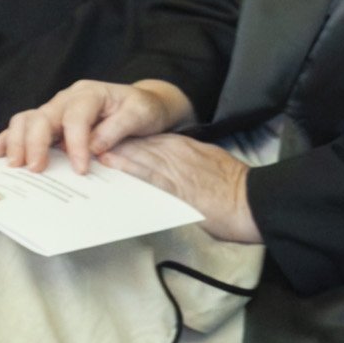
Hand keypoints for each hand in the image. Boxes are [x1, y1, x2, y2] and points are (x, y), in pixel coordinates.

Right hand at [0, 76, 187, 174]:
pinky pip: (23, 127)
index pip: (76, 118)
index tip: (80, 168)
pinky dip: (8, 139)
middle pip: (42, 117)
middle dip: (36, 144)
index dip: (76, 144)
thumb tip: (94, 146)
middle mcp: (67, 99)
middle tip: (35, 169)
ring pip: (26, 120)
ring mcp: (55, 109)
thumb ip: (117, 128)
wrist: (144, 104)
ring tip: (14, 165)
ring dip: (17, 142)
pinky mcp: (49, 121)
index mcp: (90, 94)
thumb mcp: (140, 114)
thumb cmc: (142, 108)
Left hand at [100, 133, 257, 242]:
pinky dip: (130, 169)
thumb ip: (188, 163)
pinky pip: (149, 174)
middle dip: (113, 144)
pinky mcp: (179, 186)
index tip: (105, 142)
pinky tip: (114, 167)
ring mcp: (178, 168)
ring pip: (140, 155)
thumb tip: (171, 170)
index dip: (125, 140)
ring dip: (115, 154)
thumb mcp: (212, 165)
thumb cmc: (237, 190)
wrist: (255, 202)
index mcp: (187, 147)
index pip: (149, 140)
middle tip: (88, 145)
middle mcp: (179, 153)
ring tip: (91, 152)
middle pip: (139, 144)